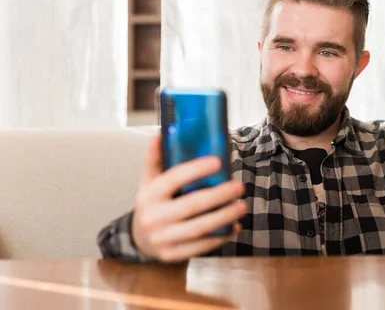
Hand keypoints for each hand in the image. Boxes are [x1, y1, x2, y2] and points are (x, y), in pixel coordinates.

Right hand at [131, 136, 246, 262]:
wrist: (138, 240)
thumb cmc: (152, 203)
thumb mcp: (148, 181)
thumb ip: (155, 159)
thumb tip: (160, 133)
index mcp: (149, 195)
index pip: (173, 178)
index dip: (196, 170)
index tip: (218, 162)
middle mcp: (153, 218)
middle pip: (191, 205)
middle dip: (218, 196)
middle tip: (239, 186)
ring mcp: (163, 239)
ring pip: (199, 229)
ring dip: (224, 217)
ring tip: (242, 206)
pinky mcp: (172, 255)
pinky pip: (201, 246)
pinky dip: (220, 236)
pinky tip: (235, 226)